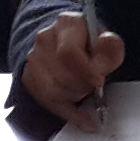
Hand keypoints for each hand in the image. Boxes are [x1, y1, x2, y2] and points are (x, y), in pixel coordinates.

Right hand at [13, 10, 125, 131]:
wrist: (69, 44)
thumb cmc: (90, 44)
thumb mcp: (107, 42)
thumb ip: (111, 47)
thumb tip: (106, 49)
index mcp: (66, 24)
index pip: (68, 52)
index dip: (85, 71)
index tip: (98, 81)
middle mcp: (45, 38)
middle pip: (61, 74)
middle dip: (82, 87)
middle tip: (94, 87)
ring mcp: (33, 58)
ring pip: (51, 91)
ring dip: (74, 98)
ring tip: (86, 92)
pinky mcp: (28, 76)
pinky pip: (45, 101)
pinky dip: (67, 112)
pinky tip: (82, 117)